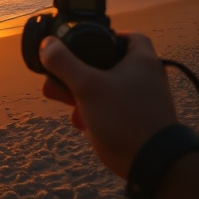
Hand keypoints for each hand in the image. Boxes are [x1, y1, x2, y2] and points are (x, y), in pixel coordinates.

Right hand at [40, 33, 176, 177]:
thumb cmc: (124, 117)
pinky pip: (108, 108)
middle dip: (78, 69)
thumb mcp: (87, 85)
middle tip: (59, 75)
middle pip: (107, 62)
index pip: (128, 35)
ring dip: (79, 91)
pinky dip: (91, 110)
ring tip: (59, 97)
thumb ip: (64, 63)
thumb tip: (46, 45)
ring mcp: (140, 100)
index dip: (108, 35)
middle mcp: (144, 78)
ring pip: (104, 87)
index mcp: (141, 60)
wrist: (151, 164)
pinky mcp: (135, 121)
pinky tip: (79, 120)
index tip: (88, 41)